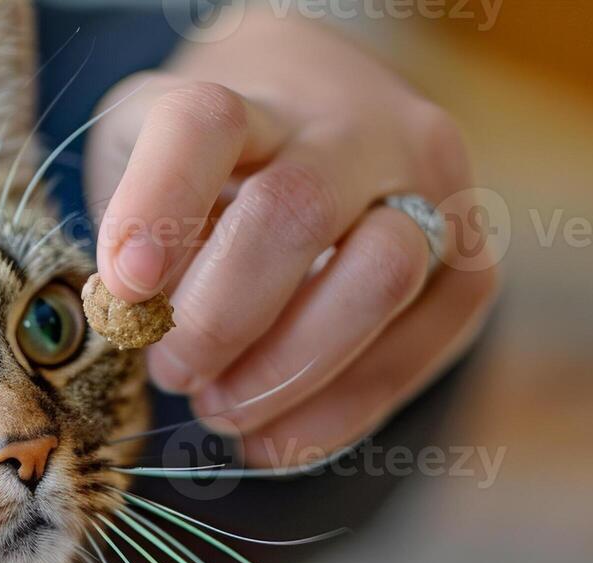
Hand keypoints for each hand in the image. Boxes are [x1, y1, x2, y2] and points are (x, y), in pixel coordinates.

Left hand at [86, 11, 498, 467]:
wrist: (330, 117)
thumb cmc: (215, 161)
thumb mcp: (147, 162)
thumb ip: (130, 230)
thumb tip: (131, 323)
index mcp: (253, 92)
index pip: (205, 124)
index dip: (159, 206)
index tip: (123, 286)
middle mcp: (354, 128)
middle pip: (296, 212)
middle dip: (220, 318)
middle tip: (171, 369)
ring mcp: (430, 190)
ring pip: (380, 278)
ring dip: (287, 372)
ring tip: (220, 409)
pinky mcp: (469, 267)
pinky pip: (415, 351)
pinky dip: (334, 415)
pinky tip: (272, 441)